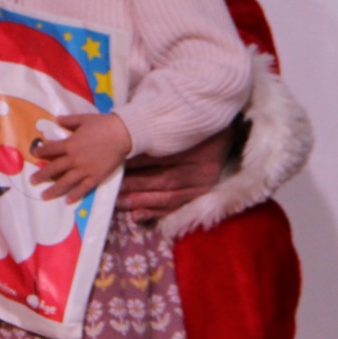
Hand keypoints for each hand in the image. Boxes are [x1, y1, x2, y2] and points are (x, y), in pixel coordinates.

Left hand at [35, 113, 131, 203]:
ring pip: (65, 182)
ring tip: (44, 196)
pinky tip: (68, 201)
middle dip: (42, 175)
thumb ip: (69, 120)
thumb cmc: (103, 124)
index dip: (41, 152)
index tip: (34, 154)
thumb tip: (57, 119)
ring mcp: (84, 170)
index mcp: (70, 144)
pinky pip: (83, 188)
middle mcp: (74, 159)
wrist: (122, 134)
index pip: (51, 149)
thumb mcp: (83, 119)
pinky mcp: (95, 177)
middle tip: (32, 181)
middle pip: (54, 169)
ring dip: (53, 189)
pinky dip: (75, 195)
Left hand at [117, 124, 234, 219]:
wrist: (228, 133)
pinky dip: (154, 212)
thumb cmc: (197, 124)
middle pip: (162, 180)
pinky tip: (136, 216)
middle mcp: (202, 170)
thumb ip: (157, 131)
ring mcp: (203, 185)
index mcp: (196, 148)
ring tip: (118, 204)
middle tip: (109, 189)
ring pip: (167, 197)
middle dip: (134, 186)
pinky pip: (175, 206)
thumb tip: (123, 139)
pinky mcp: (201, 194)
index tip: (113, 166)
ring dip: (140, 202)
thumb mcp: (181, 122)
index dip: (135, 164)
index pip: (159, 158)